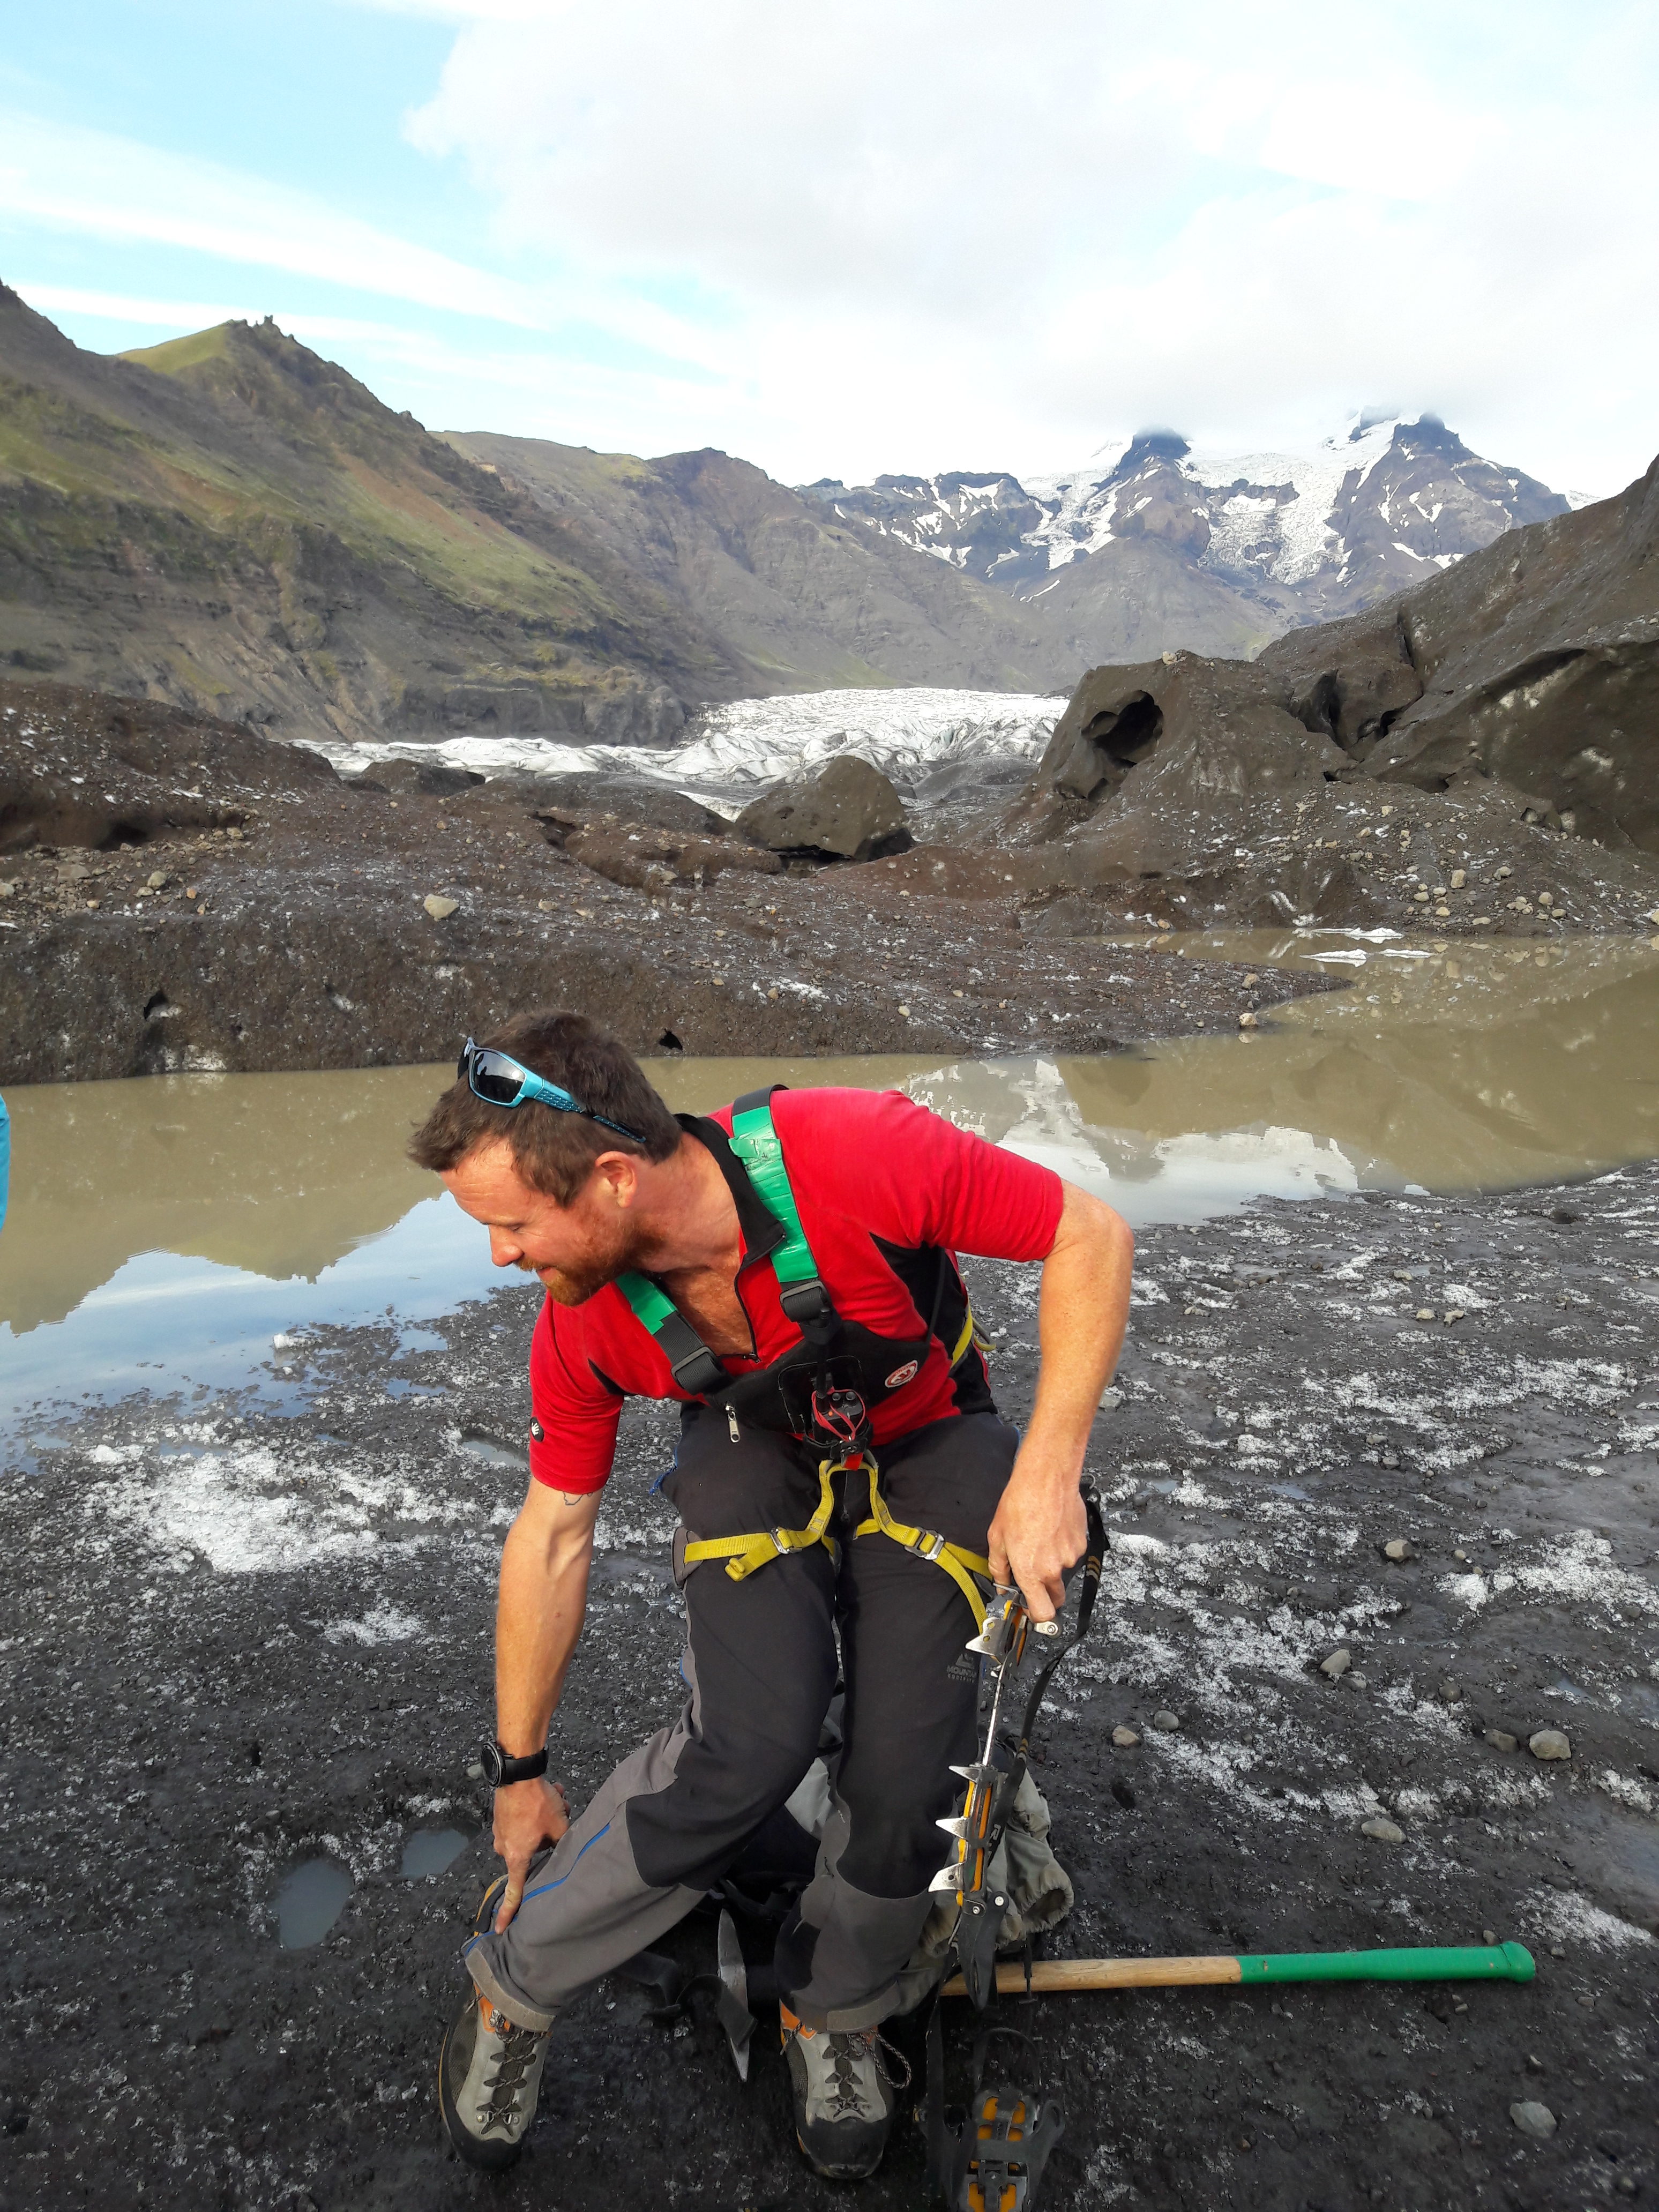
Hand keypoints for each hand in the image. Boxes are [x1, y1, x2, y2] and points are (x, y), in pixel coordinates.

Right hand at [490, 1776, 569, 1931]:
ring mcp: (501, 1831)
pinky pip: (525, 1817)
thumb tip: (561, 1845)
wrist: (518, 1771)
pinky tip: (550, 1791)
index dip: (509, 1912)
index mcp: (516, 1856)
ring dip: (547, 1816)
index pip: (514, 1890)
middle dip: (550, 1834)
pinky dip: (538, 1807)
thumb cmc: (537, 1803)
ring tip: (557, 1798)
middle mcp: (504, 1847)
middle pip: (533, 1851)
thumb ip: (561, 1843)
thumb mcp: (559, 1826)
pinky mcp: (502, 1815)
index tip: (500, 1929)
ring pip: (532, 1830)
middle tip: (561, 1815)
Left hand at [987, 1475, 1085, 1623]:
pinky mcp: (1081, 1543)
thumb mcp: (997, 1536)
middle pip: (1056, 1597)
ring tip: (1042, 1538)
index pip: (1043, 1613)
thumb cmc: (1020, 1502)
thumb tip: (1002, 1581)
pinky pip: (1071, 1553)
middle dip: (1047, 1591)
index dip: (1038, 1615)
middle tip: (1035, 1571)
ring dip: (1054, 1563)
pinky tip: (1053, 1529)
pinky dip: (1063, 1547)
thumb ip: (999, 1566)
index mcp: (1030, 1572)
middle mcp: (1053, 1569)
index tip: (1033, 1611)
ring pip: (1063, 1571)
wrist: (1046, 1479)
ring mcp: (1070, 1556)